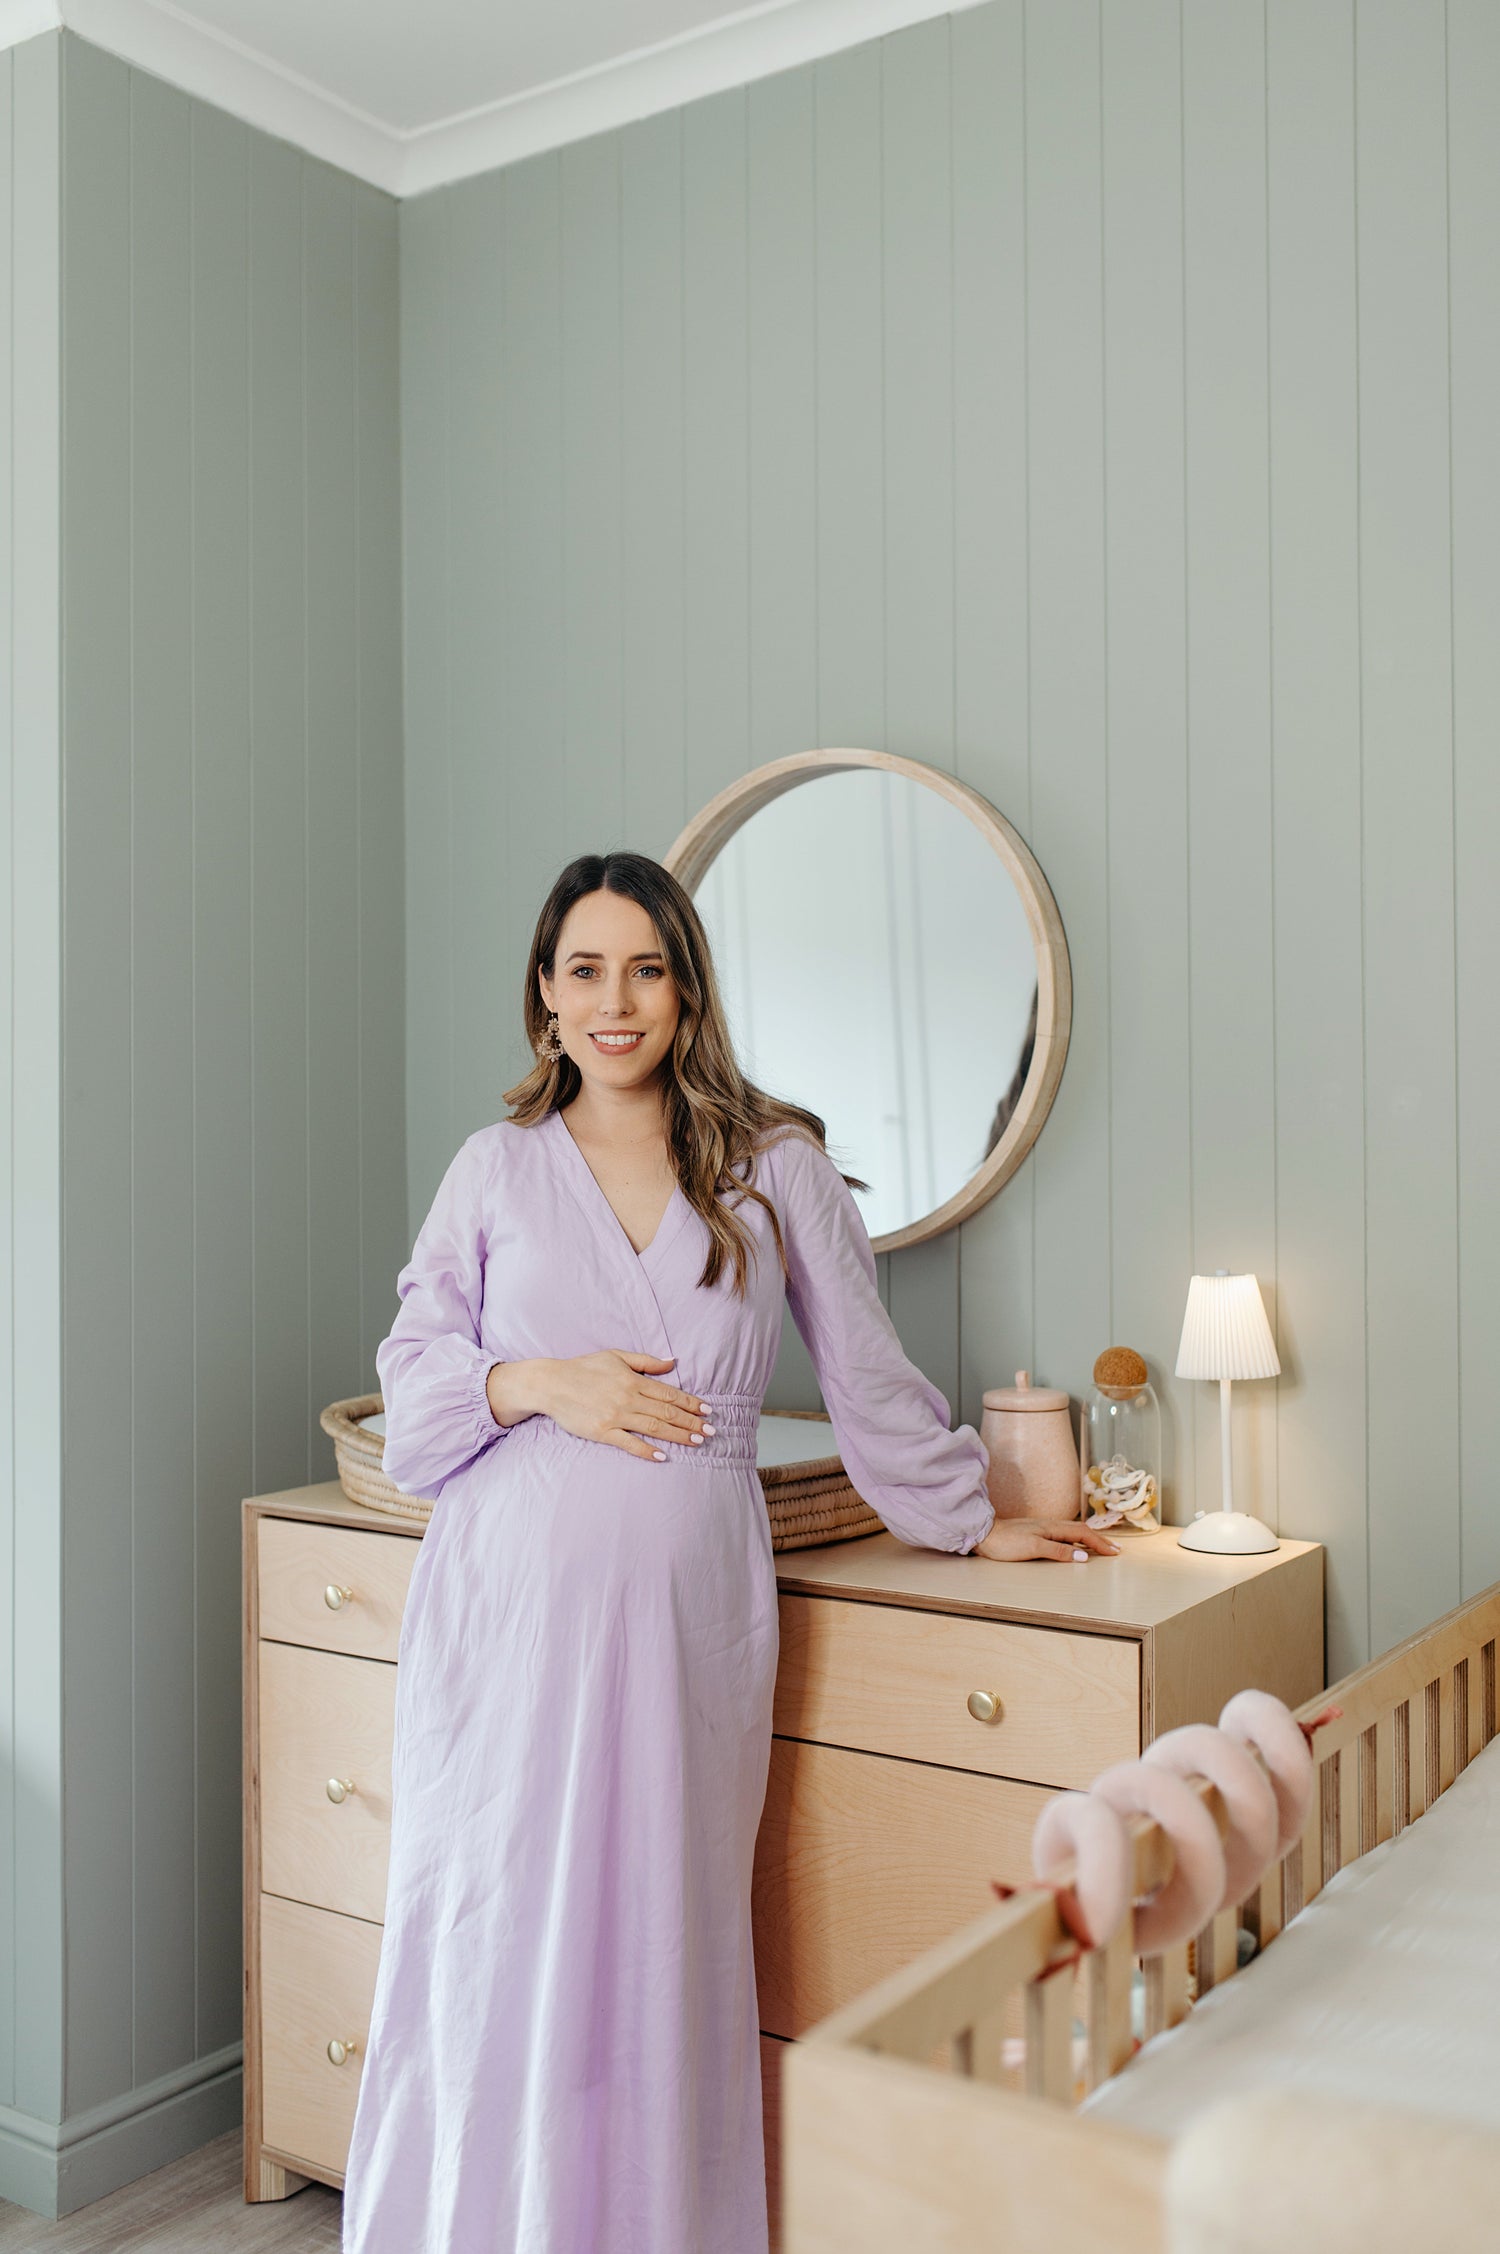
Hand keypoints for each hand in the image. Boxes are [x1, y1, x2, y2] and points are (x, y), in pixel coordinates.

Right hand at [534, 1350, 711, 1461]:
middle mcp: (628, 1398)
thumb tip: (672, 1362)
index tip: (707, 1410)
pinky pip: (629, 1443)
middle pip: (667, 1412)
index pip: (669, 1394)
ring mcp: (615, 1416)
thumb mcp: (615, 1356)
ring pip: (654, 1427)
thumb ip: (645, 1362)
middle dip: (692, 1422)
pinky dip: (646, 1450)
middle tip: (711, 1431)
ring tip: (697, 1441)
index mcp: (633, 1380)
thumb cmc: (583, 1368)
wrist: (551, 1383)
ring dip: (678, 1435)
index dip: (691, 1402)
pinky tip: (662, 1456)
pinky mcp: (602, 1432)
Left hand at [974, 1516, 1119, 1563]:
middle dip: (1099, 1539)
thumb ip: (1058, 1551)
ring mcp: (1043, 1529)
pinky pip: (1064, 1535)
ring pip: (1073, 1532)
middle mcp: (1050, 1526)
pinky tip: (1075, 1544)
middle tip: (1115, 1549)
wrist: (984, 1534)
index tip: (1114, 1552)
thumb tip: (1083, 1556)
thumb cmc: (1006, 1542)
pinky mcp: (1036, 1533)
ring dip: (1089, 1539)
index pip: (1082, 1534)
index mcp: (1052, 1528)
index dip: (1100, 1543)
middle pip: (1081, 1530)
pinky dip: (1076, 1539)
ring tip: (1101, 1546)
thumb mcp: (1033, 1548)